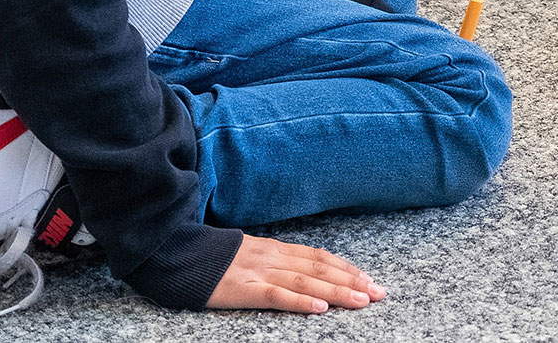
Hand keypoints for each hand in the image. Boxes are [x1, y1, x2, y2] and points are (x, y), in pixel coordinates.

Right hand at [206, 234, 386, 313]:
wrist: (178, 254)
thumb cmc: (213, 260)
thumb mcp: (250, 254)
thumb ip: (276, 262)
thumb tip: (304, 273)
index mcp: (276, 249)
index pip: (320, 257)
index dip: (346, 268)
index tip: (370, 278)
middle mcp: (273, 258)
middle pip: (320, 269)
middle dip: (353, 281)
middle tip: (379, 292)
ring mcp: (259, 273)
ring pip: (306, 282)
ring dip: (337, 291)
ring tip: (361, 301)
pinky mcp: (243, 290)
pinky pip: (276, 296)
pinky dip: (301, 302)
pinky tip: (320, 309)